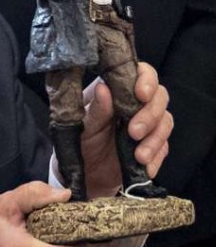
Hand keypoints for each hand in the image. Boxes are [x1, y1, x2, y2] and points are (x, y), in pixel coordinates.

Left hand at [81, 63, 170, 196]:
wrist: (86, 173)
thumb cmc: (81, 141)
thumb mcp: (84, 125)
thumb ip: (96, 109)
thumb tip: (103, 88)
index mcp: (116, 89)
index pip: (141, 72)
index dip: (146, 79)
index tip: (141, 94)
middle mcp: (135, 103)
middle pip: (160, 96)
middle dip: (151, 114)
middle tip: (134, 132)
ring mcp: (147, 124)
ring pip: (165, 121)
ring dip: (155, 139)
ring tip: (139, 156)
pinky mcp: (154, 145)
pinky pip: (164, 147)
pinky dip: (157, 157)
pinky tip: (146, 167)